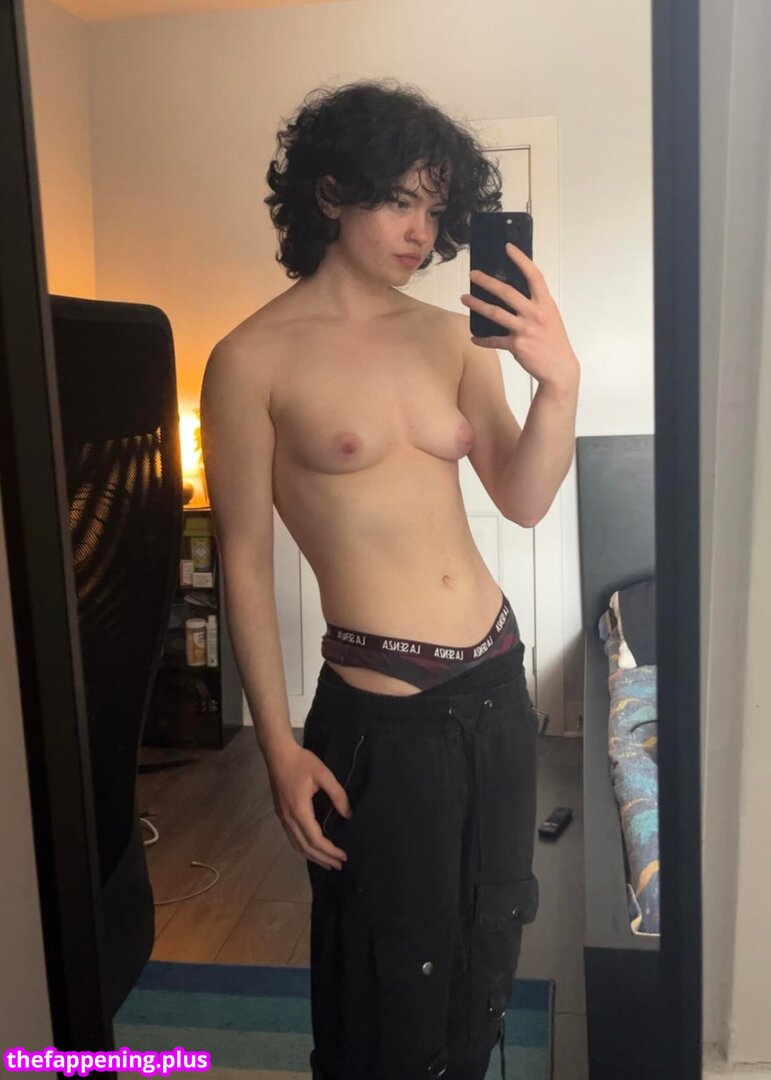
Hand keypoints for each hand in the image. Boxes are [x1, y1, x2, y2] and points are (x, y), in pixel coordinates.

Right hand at [265, 740, 350, 870]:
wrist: (278, 753)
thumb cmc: (302, 762)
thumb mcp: (324, 775)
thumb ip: (338, 795)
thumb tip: (347, 815)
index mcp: (300, 810)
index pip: (315, 840)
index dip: (330, 851)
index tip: (344, 856)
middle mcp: (289, 818)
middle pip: (305, 847)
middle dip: (323, 859)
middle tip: (338, 865)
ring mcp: (282, 817)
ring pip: (296, 845)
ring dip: (312, 856)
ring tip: (327, 862)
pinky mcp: (281, 814)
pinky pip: (292, 837)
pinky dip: (303, 847)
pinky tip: (312, 847)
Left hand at [460, 243, 579, 392]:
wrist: (559, 368)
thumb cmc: (554, 341)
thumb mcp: (550, 316)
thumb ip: (535, 304)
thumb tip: (513, 294)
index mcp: (545, 303)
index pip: (534, 276)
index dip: (521, 260)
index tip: (508, 248)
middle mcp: (535, 314)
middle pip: (507, 292)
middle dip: (487, 282)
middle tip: (473, 275)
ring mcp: (525, 330)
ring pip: (495, 313)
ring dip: (477, 305)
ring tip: (464, 298)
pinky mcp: (516, 346)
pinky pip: (494, 340)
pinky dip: (482, 339)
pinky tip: (474, 338)